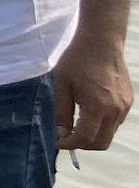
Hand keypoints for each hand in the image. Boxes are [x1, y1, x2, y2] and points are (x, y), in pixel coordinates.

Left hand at [55, 30, 131, 152]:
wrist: (101, 42)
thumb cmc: (78, 60)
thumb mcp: (62, 85)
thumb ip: (61, 112)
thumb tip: (62, 133)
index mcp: (97, 106)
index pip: (86, 138)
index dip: (70, 145)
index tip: (59, 143)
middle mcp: (115, 110)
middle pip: (101, 142)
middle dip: (83, 145)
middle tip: (67, 137)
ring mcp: (125, 106)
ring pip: (110, 133)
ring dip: (94, 135)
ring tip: (77, 125)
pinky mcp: (128, 100)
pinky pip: (116, 122)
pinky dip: (103, 125)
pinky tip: (89, 114)